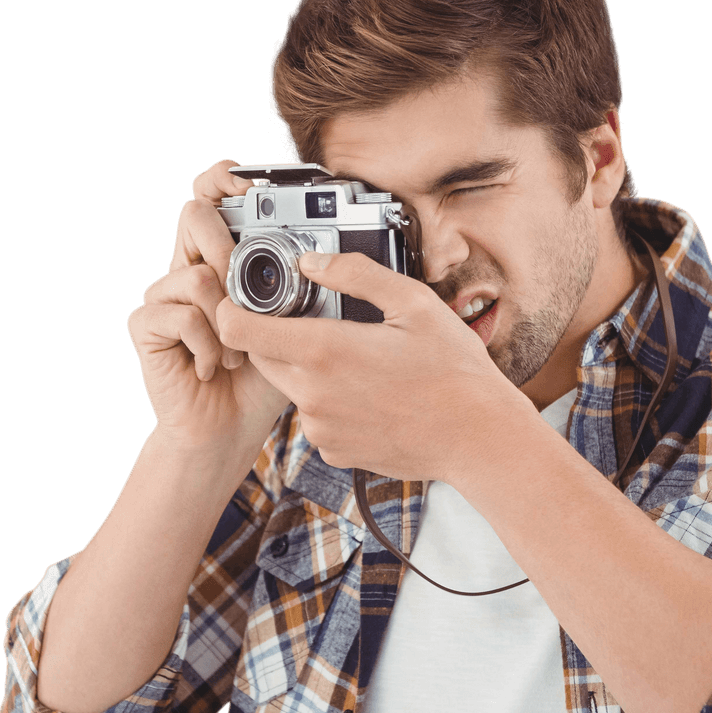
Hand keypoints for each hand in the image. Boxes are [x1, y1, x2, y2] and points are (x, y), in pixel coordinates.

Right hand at [127, 160, 288, 456]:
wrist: (231, 429)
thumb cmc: (266, 379)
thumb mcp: (297, 330)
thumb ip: (304, 293)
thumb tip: (329, 259)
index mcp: (224, 261)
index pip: (211, 198)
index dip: (220, 179)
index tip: (241, 181)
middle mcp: (190, 268)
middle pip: (194, 216)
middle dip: (229, 251)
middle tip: (248, 297)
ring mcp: (164, 295)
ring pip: (194, 274)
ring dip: (226, 321)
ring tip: (237, 352)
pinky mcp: (147, 325)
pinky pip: (180, 316)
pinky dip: (208, 346)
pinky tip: (214, 366)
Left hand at [215, 250, 530, 481]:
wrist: (479, 438)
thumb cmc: (455, 371)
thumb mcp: (414, 303)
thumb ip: (356, 274)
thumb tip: (312, 261)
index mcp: (324, 350)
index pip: (237, 329)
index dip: (232, 308)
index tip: (247, 298)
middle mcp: (313, 394)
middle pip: (262, 357)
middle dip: (277, 336)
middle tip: (320, 322)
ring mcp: (322, 429)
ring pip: (292, 388)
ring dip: (310, 371)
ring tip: (361, 364)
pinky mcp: (335, 452)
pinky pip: (317, 419)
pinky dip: (331, 404)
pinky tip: (371, 396)